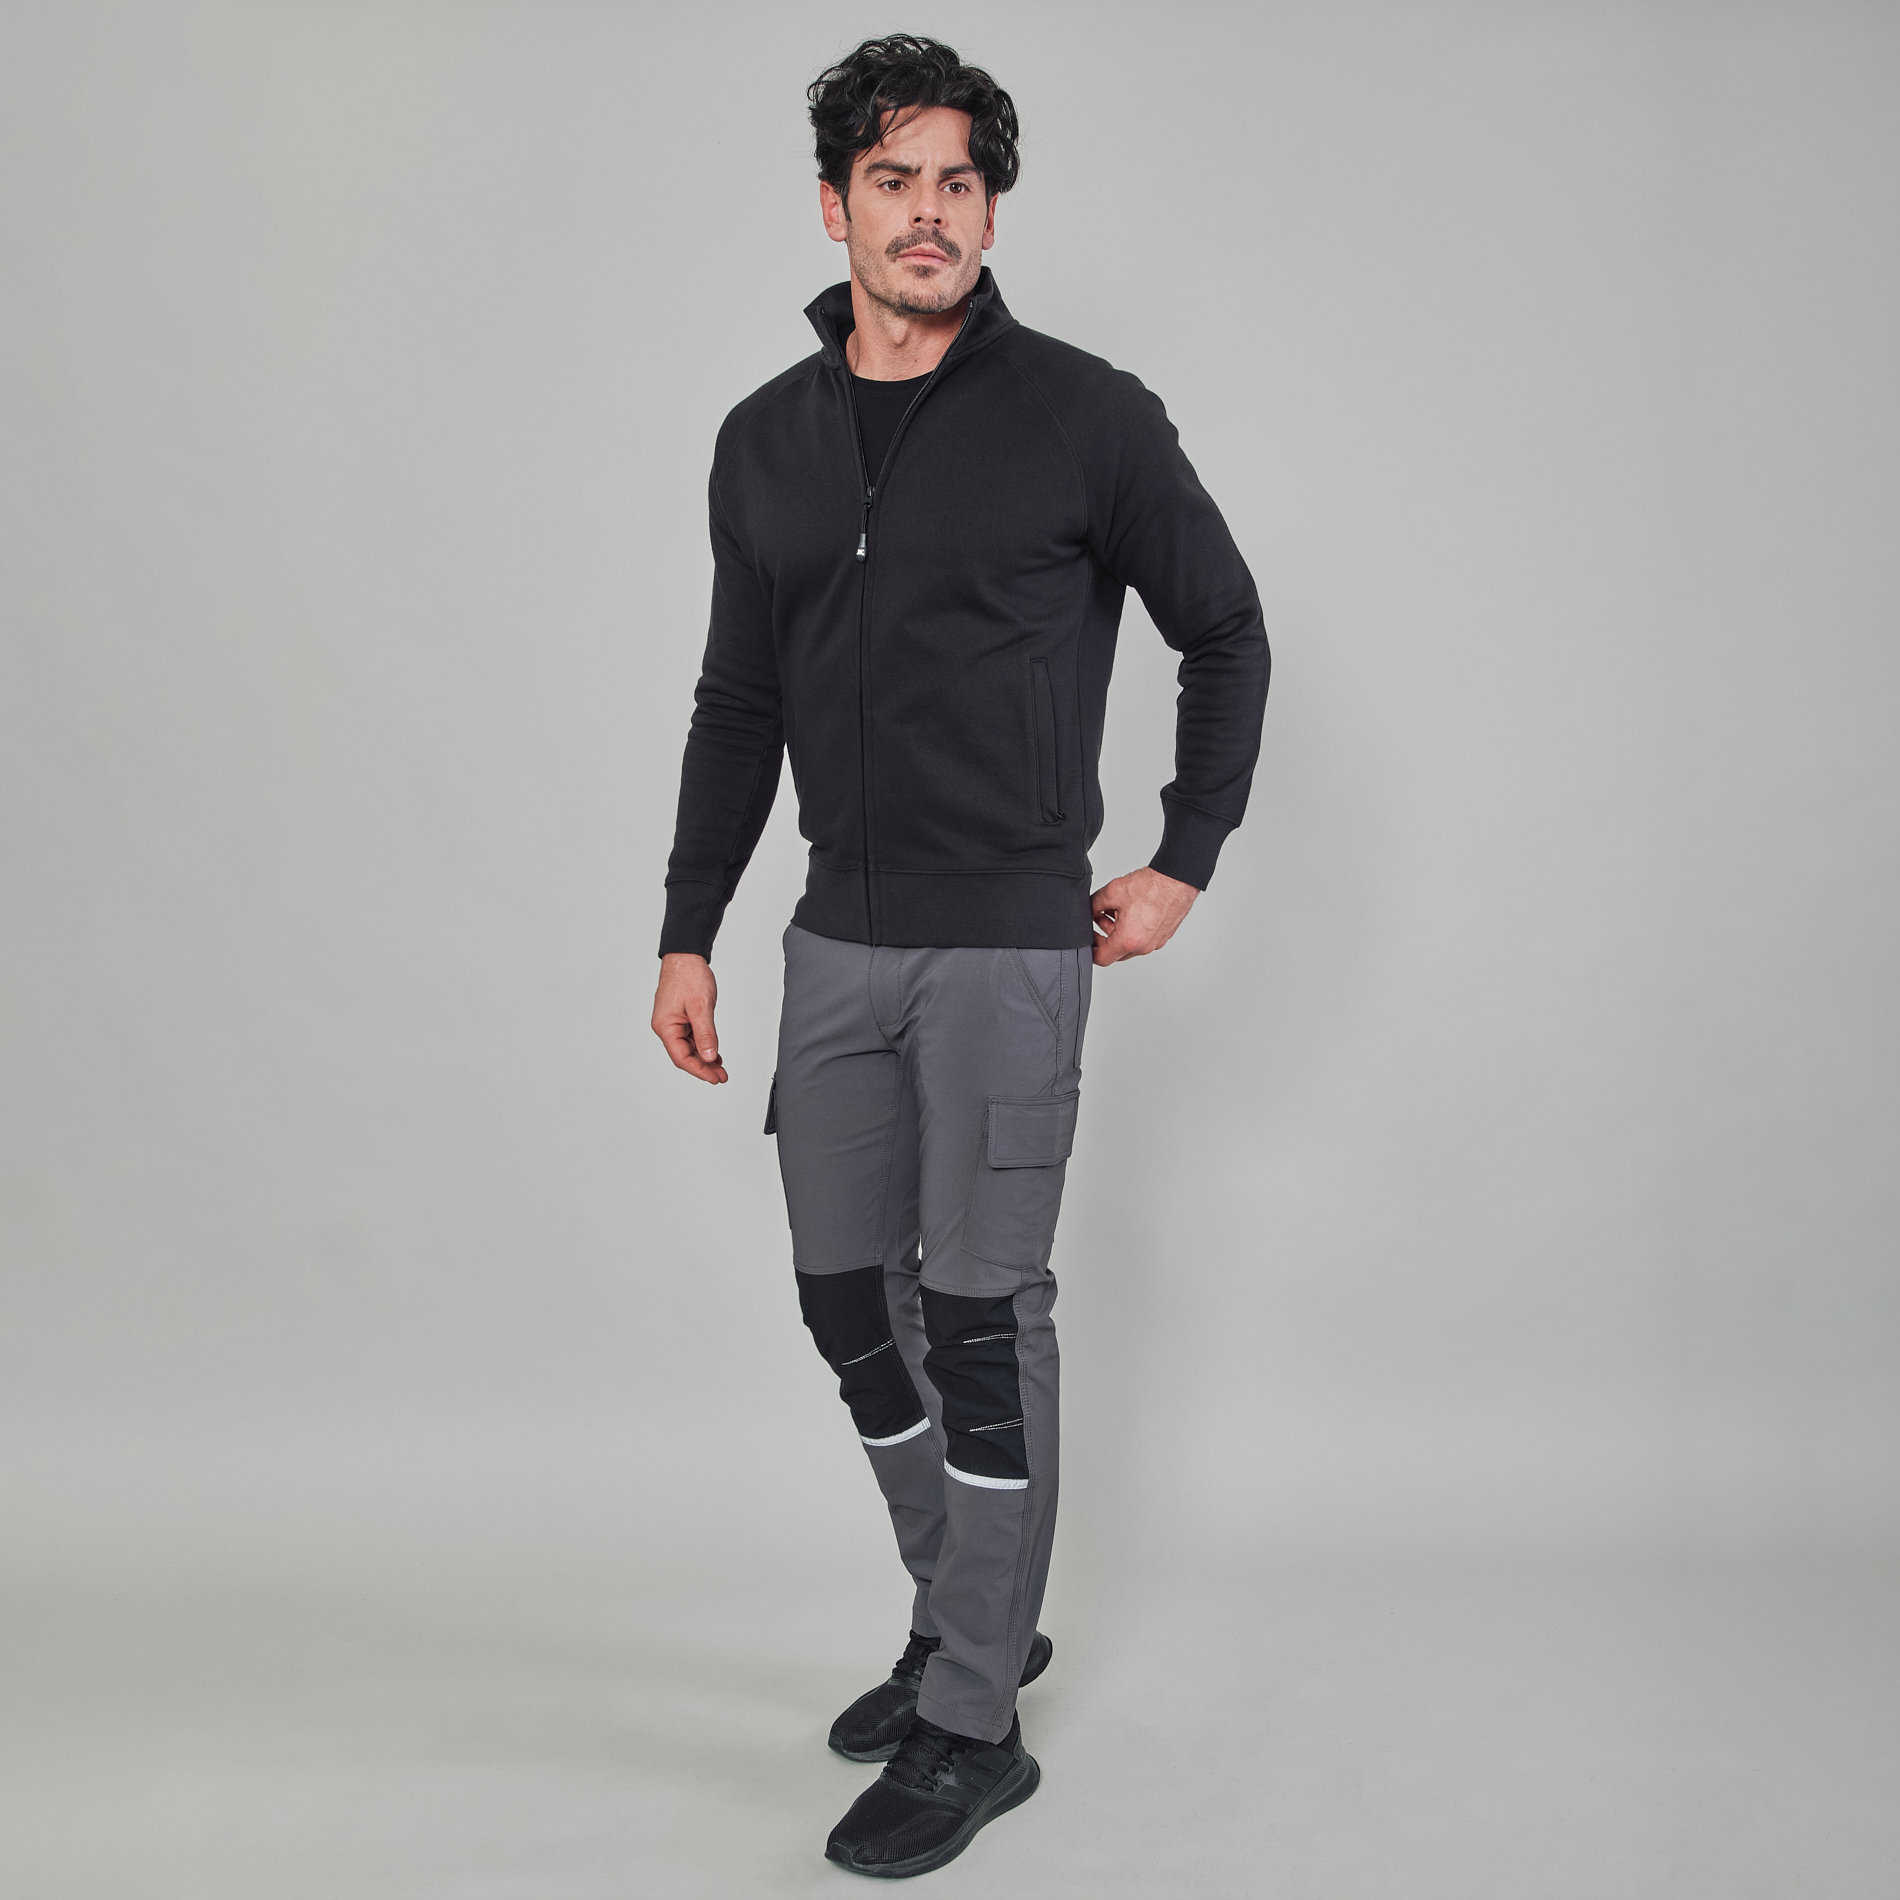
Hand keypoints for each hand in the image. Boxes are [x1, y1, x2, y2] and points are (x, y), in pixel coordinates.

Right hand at [652, 952, 727, 1082]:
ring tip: (721, 1068)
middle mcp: (666, 1026)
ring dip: (705, 1058)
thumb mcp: (701, 1007)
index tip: (715, 1078)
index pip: (681, 1058)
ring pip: (689, 1047)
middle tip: (721, 1076)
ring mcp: (673, 1021)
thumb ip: (705, 1034)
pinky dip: (703, 1045)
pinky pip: (691, 1037)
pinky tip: (715, 1053)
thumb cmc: (688, 975)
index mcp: (665, 1026)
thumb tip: (710, 1056)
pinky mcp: (680, 1016)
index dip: (699, 1070)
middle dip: (704, 1067)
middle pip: (684, 1055)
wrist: (686, 955)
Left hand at [1089, 866, 1199, 966]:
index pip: (1102, 958)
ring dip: (1118, 933)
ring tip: (1113, 912)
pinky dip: (1132, 930)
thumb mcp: (1112, 892)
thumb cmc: (1152, 886)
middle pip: (1116, 953)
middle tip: (1099, 920)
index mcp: (1128, 940)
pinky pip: (1142, 939)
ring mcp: (1155, 942)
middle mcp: (1143, 946)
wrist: (1178, 879)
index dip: (1090, 950)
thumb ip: (1094, 905)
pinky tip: (1129, 912)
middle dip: (1104, 938)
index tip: (1087, 939)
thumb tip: (1088, 911)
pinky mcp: (1163, 936)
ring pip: (1129, 945)